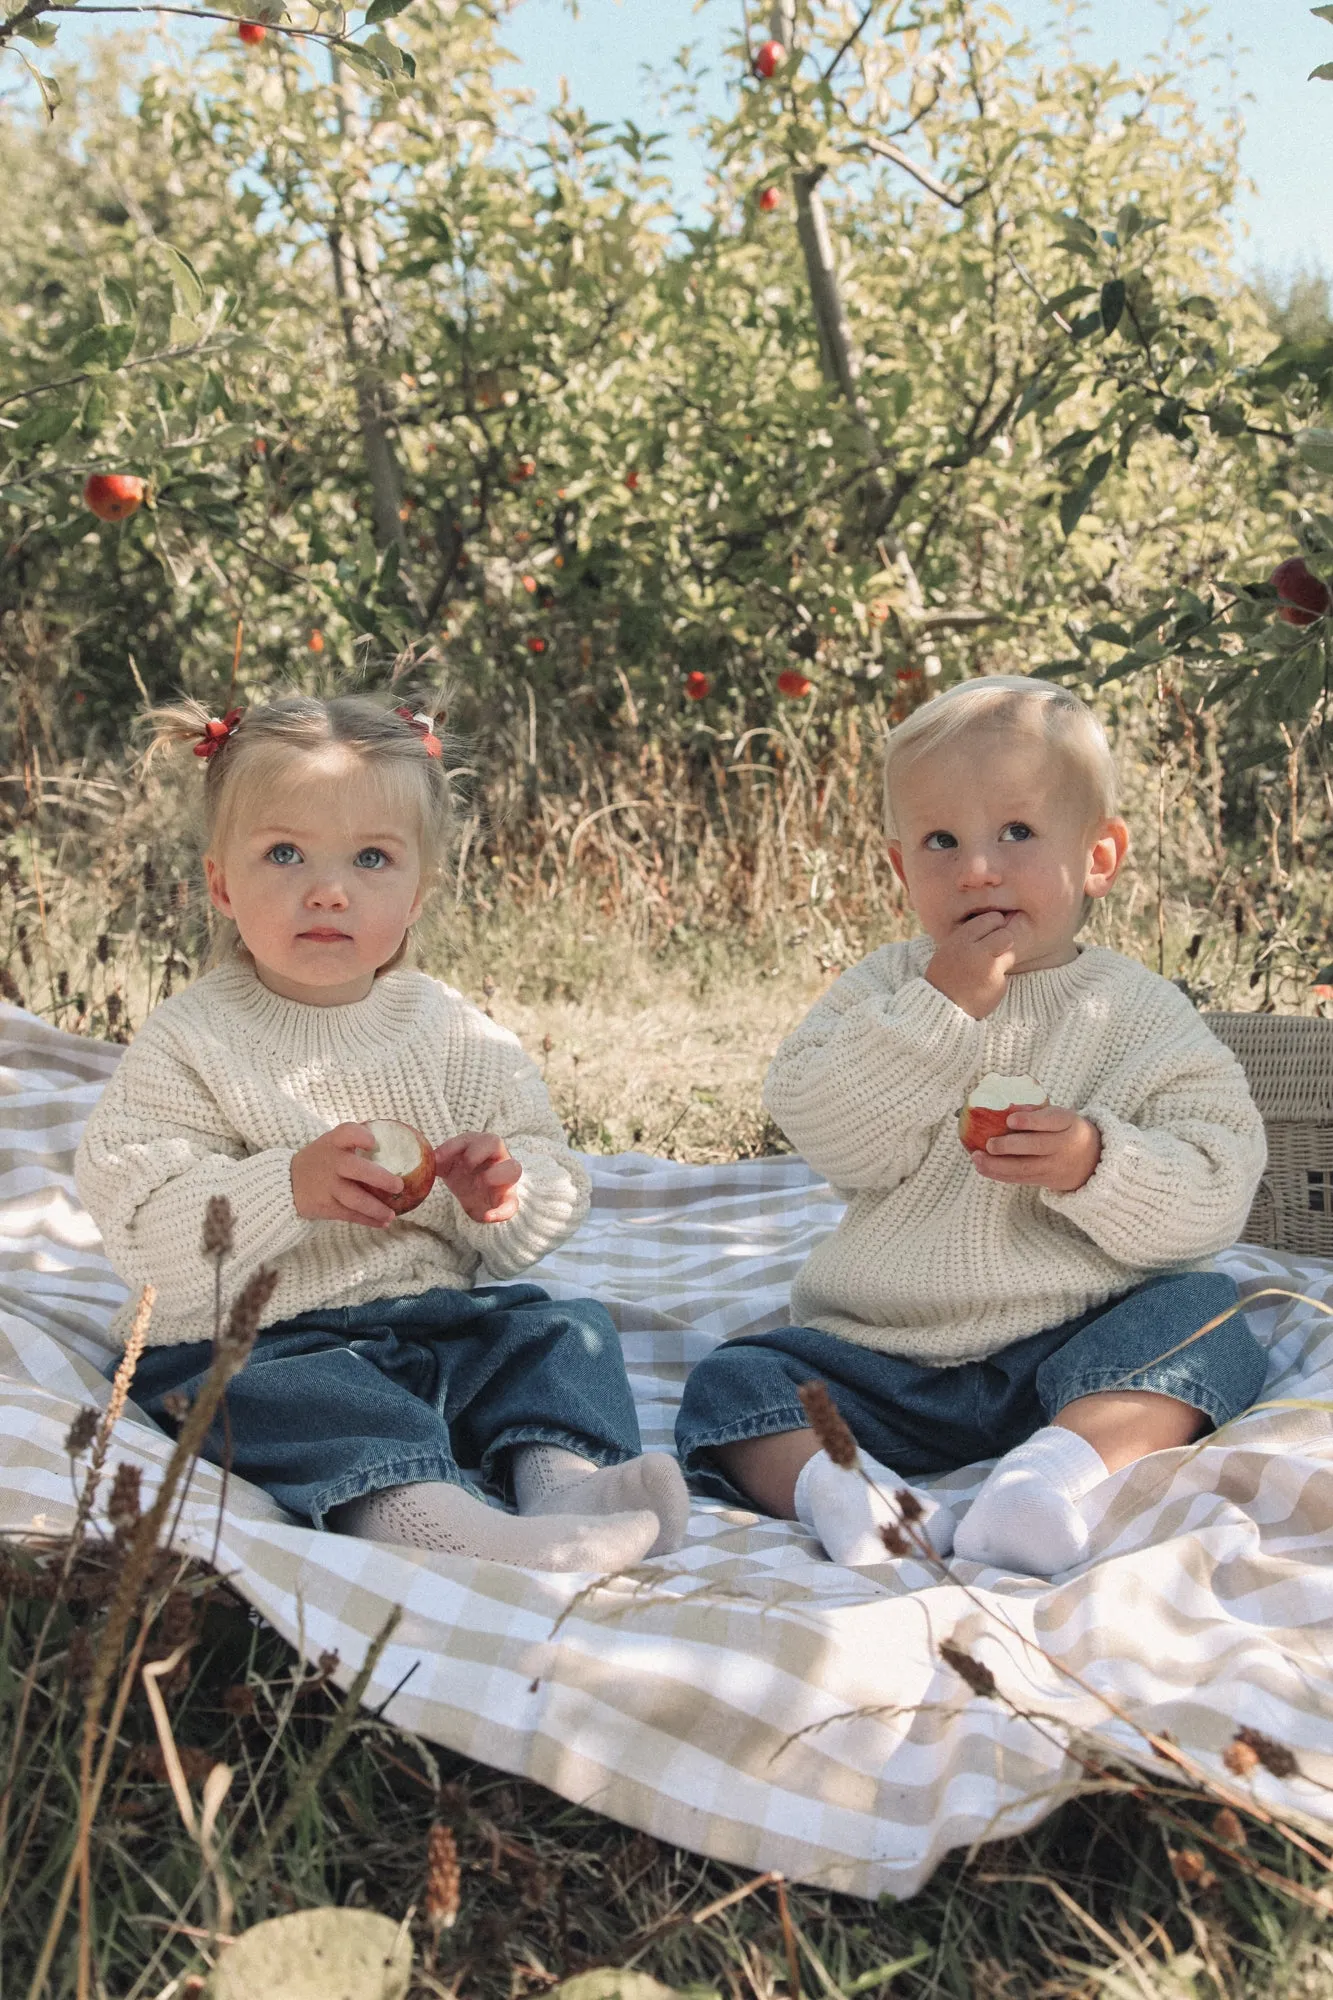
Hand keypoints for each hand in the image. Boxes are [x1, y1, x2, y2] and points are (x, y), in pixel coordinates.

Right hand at [290, 1123, 404, 1228]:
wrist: (287, 1182)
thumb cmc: (322, 1159)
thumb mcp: (332, 1144)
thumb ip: (357, 1142)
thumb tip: (397, 1147)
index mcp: (334, 1142)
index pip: (346, 1133)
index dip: (360, 1137)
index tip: (374, 1143)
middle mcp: (332, 1163)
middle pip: (357, 1170)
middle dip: (380, 1179)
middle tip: (399, 1186)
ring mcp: (327, 1186)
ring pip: (355, 1199)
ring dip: (377, 1209)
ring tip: (392, 1214)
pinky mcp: (325, 1206)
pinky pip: (350, 1215)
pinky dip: (368, 1220)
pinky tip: (382, 1222)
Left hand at [434, 1131, 522, 1222]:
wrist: (478, 1200)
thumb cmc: (464, 1176)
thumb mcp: (449, 1168)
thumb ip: (438, 1162)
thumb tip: (424, 1160)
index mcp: (478, 1146)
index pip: (470, 1137)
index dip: (453, 1146)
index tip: (437, 1158)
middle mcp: (495, 1158)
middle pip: (495, 1141)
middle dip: (477, 1152)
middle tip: (464, 1166)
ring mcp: (505, 1178)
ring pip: (513, 1168)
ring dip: (494, 1174)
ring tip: (478, 1184)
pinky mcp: (509, 1199)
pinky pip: (512, 1204)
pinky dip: (502, 1211)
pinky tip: (488, 1217)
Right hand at [925, 912, 1024, 1019]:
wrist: (941, 1008)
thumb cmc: (944, 976)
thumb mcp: (948, 950)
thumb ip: (969, 937)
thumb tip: (996, 921)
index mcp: (960, 941)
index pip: (990, 920)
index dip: (995, 923)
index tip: (994, 928)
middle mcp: (977, 952)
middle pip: (1006, 935)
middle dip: (1003, 940)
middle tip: (996, 948)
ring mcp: (990, 970)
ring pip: (1010, 955)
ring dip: (1002, 960)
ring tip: (986, 970)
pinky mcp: (998, 985)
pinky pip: (1005, 976)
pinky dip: (997, 980)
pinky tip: (983, 986)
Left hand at [972, 1106, 1101, 1192]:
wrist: (1092, 1160)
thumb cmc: (1065, 1130)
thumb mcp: (1060, 1115)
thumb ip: (1037, 1111)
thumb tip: (1005, 1105)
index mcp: (1068, 1123)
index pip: (1052, 1120)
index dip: (1031, 1120)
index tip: (1010, 1119)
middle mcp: (1064, 1145)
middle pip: (1038, 1147)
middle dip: (1011, 1147)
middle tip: (989, 1144)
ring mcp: (1055, 1166)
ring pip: (1026, 1168)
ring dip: (998, 1165)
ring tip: (977, 1158)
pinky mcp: (1046, 1180)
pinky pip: (1021, 1178)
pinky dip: (999, 1174)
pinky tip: (982, 1167)